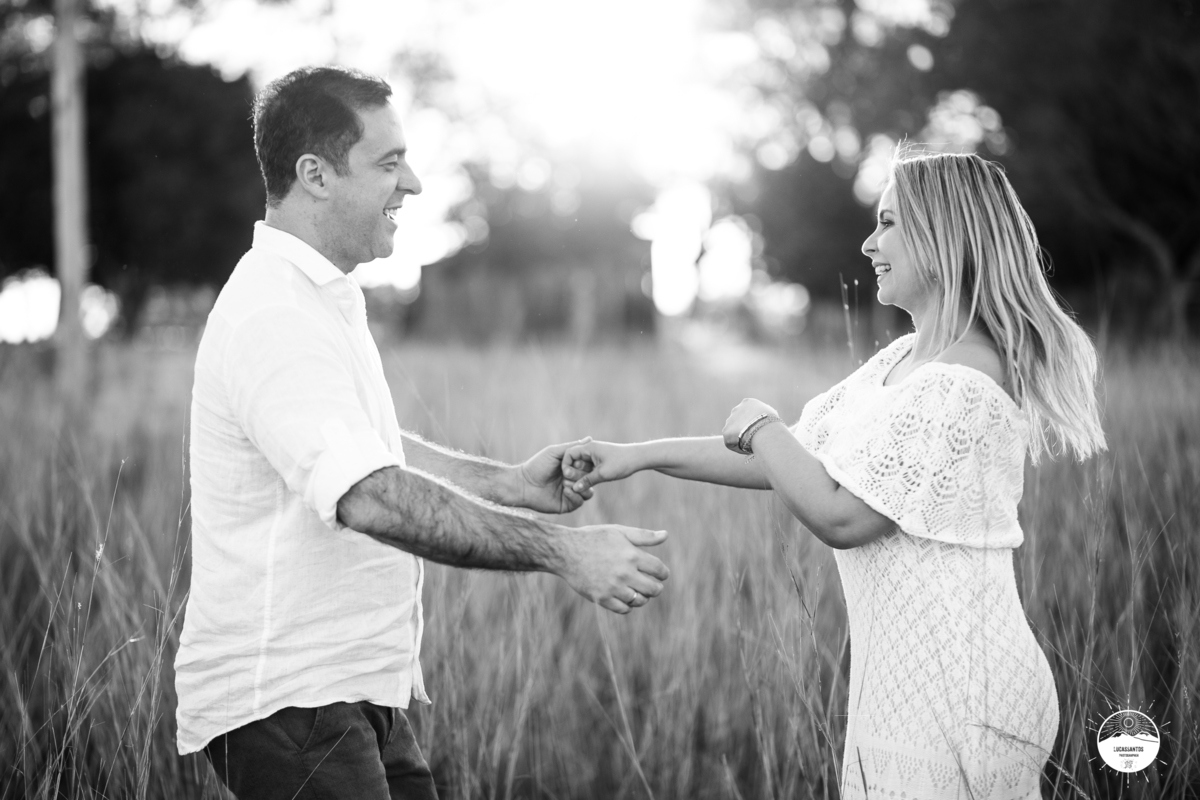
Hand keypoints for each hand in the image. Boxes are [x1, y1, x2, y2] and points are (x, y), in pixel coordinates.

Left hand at [518, 437, 595, 513]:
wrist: (523, 484)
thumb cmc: (537, 465)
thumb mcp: (554, 452)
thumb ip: (572, 447)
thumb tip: (590, 438)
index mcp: (573, 468)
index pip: (590, 467)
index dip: (586, 464)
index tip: (575, 462)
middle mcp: (574, 481)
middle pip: (590, 479)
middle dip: (580, 475)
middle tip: (565, 473)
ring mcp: (571, 493)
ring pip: (588, 492)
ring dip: (578, 486)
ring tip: (564, 482)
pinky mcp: (567, 505)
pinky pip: (579, 502)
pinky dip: (574, 496)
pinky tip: (564, 490)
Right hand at [554, 525, 669, 613]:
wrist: (566, 551)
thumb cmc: (594, 538)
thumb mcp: (619, 532)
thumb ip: (644, 536)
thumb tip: (666, 535)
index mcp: (632, 555)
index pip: (659, 570)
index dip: (663, 573)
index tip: (661, 574)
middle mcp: (625, 573)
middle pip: (653, 588)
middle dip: (656, 588)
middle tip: (654, 586)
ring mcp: (613, 587)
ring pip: (639, 600)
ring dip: (643, 597)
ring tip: (640, 592)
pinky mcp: (602, 598)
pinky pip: (623, 609)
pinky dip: (628, 606)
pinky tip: (626, 597)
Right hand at [561, 440, 638, 493]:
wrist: (638, 458)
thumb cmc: (621, 462)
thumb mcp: (603, 474)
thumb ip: (587, 481)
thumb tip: (574, 489)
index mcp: (588, 448)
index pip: (569, 454)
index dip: (566, 465)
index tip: (567, 476)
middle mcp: (590, 449)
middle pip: (574, 460)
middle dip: (574, 472)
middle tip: (577, 482)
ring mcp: (595, 455)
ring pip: (581, 466)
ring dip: (581, 475)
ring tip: (584, 484)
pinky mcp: (600, 461)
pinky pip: (588, 468)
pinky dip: (587, 475)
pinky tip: (591, 483)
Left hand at [722, 399, 781, 452]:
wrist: (763, 429)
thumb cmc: (772, 423)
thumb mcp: (771, 414)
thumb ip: (764, 416)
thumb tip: (765, 422)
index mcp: (748, 403)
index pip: (747, 412)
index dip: (753, 422)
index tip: (758, 430)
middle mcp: (736, 409)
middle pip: (738, 421)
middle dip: (743, 429)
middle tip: (752, 438)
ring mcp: (730, 420)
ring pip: (733, 431)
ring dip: (739, 438)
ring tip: (750, 444)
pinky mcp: (726, 432)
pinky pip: (730, 442)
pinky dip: (737, 447)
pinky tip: (746, 448)